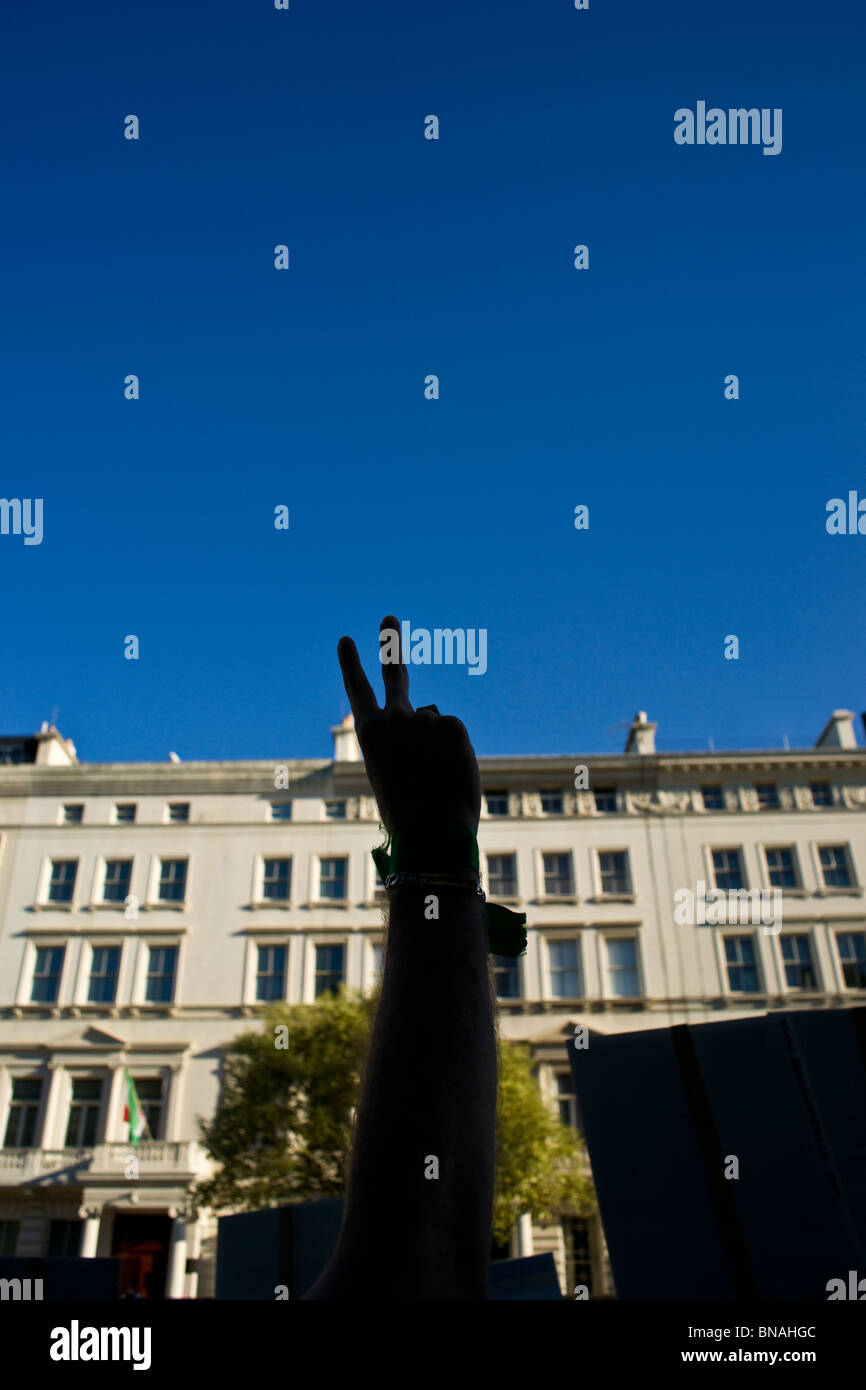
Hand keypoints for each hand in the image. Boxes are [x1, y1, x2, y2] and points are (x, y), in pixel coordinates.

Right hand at [337, 614, 480, 837]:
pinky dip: (457, 754)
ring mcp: (423, 719)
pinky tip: (450, 774)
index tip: (345, 640)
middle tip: (388, 618)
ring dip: (438, 748)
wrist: (431, 834)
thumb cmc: (408, 815)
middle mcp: (394, 718)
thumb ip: (405, 742)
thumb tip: (431, 720)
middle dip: (390, 643)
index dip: (351, 664)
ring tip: (435, 777)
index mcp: (369, 735)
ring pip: (436, 725)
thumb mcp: (393, 776)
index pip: (357, 691)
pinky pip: (456, 735)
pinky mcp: (452, 724)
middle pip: (395, 674)